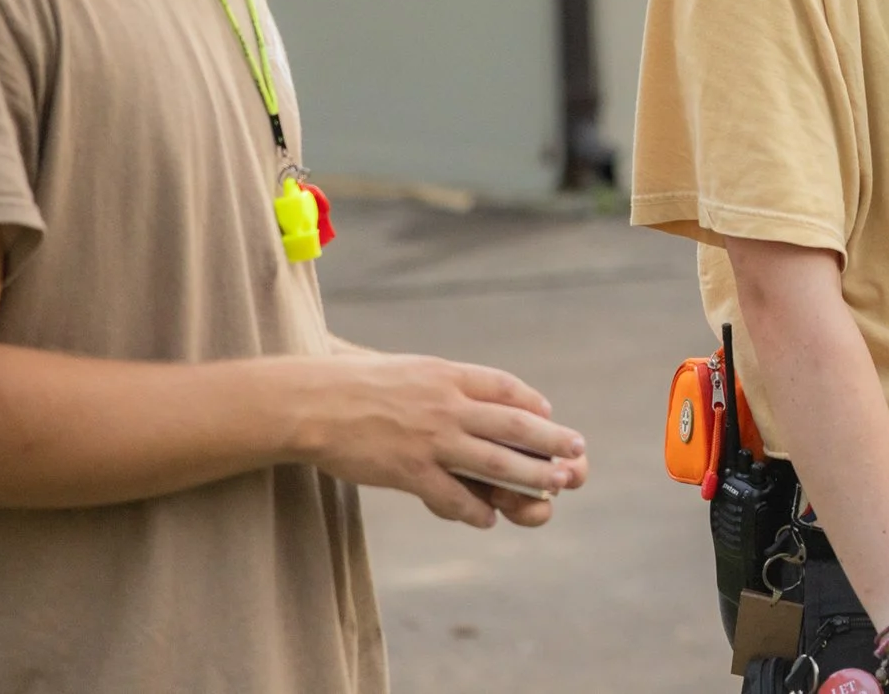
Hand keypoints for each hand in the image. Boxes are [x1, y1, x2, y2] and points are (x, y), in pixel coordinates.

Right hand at [293, 352, 587, 527]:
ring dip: (530, 476)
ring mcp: (430, 439)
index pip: (504, 387)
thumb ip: (441, 381)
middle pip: (513, 425)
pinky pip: (451, 495)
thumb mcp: (408, 369)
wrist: (310, 402)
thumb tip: (468, 389)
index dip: (530, 401)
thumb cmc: (353, 384)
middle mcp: (446, 405)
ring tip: (555, 488)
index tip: (548, 412)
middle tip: (578, 452)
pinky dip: (474, 509)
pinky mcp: (408, 470)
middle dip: (551, 440)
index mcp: (446, 376)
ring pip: (494, 461)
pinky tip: (489, 520)